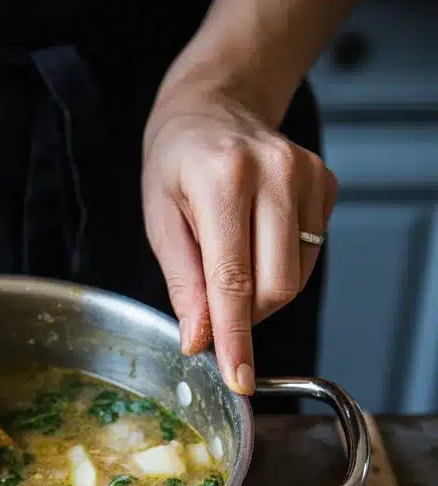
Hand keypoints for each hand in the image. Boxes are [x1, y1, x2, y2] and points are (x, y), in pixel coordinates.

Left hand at [142, 85, 337, 394]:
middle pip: (275, 287)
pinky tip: (255, 241)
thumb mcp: (160, 220)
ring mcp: (307, 176)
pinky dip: (280, 268)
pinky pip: (309, 255)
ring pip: (296, 278)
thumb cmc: (176, 163)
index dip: (236, 338)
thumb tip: (200, 340)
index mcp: (223, 181)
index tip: (240, 378)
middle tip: (215, 305)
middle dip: (245, 315)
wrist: (213, 107)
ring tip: (231, 263)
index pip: (233, 280)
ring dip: (261, 294)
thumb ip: (183, 283)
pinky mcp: (326, 183)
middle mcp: (274, 174)